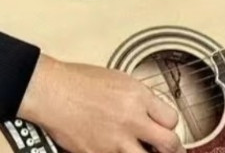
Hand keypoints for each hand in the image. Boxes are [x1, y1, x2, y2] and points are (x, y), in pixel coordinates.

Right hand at [18, 54, 184, 152]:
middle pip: (168, 143)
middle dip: (172, 148)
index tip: (168, 128)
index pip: (171, 118)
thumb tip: (149, 112)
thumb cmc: (78, 81)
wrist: (52, 92)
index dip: (170, 125)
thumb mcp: (117, 79)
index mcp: (137, 96)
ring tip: (146, 151)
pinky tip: (120, 150)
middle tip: (171, 149)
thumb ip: (137, 98)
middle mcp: (131, 119)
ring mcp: (115, 141)